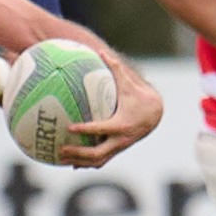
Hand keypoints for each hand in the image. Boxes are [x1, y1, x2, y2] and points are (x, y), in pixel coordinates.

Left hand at [62, 53, 164, 167]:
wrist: (155, 115)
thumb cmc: (138, 97)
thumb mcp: (128, 84)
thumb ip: (115, 68)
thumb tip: (100, 51)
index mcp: (121, 124)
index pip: (100, 129)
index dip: (85, 130)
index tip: (70, 127)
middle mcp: (120, 140)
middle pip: (97, 153)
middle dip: (78, 153)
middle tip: (60, 149)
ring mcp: (119, 148)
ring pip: (97, 161)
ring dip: (79, 162)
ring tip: (60, 159)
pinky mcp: (117, 151)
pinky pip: (100, 161)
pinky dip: (86, 163)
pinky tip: (70, 163)